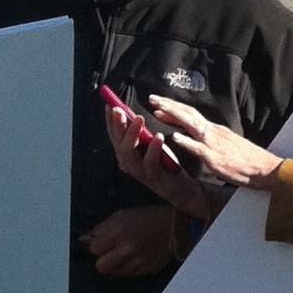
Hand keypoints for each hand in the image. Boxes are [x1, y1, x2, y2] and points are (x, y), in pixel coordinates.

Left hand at [81, 206, 179, 277]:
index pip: (94, 249)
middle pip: (101, 266)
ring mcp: (139, 262)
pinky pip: (130, 274)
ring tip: (126, 254)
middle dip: (104, 259)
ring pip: (115, 272)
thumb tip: (86, 239)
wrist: (178, 226)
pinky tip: (137, 257)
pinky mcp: (148, 270)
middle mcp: (127, 250)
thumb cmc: (148, 217)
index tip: (105, 241)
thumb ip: (102, 228)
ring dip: (117, 264)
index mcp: (118, 232)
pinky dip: (130, 267)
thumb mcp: (122, 215)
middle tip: (112, 251)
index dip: (98, 245)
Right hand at [102, 94, 217, 215]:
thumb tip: (132, 115)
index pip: (114, 136)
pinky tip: (158, 136)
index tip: (110, 105)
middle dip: (117, 124)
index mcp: (126, 154)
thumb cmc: (165, 164)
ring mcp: (139, 171)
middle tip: (119, 109)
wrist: (181, 188)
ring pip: (128, 152)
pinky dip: (153, 148)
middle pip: (118, 143)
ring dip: (132, 134)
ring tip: (139, 119)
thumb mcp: (151, 146)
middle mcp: (128, 163)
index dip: (110, 121)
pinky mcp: (154, 177)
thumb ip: (141, 135)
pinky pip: (150, 162)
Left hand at [147, 96, 281, 191]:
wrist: (266, 169)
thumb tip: (200, 135)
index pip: (192, 115)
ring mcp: (214, 144)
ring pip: (191, 124)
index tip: (159, 105)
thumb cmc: (249, 160)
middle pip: (188, 114)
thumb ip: (213, 139)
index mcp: (216, 130)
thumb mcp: (229, 144)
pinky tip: (174, 137)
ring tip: (157, 110)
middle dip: (169, 105)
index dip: (175, 108)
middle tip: (152, 98)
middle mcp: (214, 132)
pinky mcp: (215, 158)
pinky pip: (198, 147)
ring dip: (173, 115)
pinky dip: (185, 141)